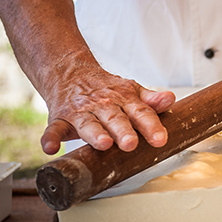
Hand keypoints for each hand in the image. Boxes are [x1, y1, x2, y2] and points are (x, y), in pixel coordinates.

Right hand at [41, 67, 174, 154]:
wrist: (70, 73)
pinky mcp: (59, 119)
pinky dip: (50, 138)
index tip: (160, 139)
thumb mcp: (132, 92)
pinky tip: (50, 148)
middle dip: (123, 131)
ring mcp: (80, 112)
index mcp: (123, 99)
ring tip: (104, 144)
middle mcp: (102, 105)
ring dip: (95, 134)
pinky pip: (53, 129)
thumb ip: (150, 100)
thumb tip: (171, 99)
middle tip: (131, 143)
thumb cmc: (108, 90)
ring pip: (88, 124)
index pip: (140, 112)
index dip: (151, 126)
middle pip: (115, 119)